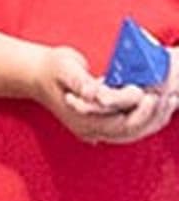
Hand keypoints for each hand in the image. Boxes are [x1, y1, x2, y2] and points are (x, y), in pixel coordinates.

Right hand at [31, 46, 175, 143]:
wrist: (35, 75)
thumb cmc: (51, 68)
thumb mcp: (63, 67)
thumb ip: (80, 81)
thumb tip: (96, 94)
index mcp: (83, 119)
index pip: (120, 122)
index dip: (138, 111)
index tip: (149, 93)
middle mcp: (92, 130)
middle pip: (131, 131)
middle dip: (153, 116)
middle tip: (168, 96)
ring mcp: (96, 131)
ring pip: (133, 133)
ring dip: (154, 119)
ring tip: (170, 100)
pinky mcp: (102, 125)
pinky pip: (129, 128)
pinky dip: (146, 118)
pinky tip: (157, 105)